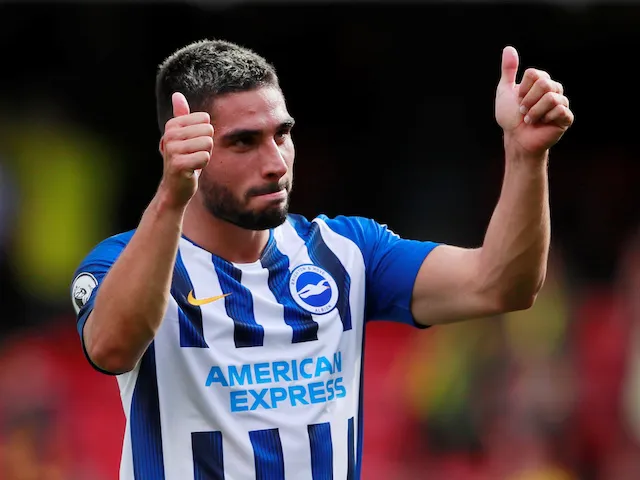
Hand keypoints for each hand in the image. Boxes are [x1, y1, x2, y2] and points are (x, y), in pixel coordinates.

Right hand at [158, 92, 213, 207]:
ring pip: (207, 144)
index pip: (205, 120)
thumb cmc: (184, 160)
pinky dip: (202, 165)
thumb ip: (181, 116)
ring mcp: (172, 150)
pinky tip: (192, 170)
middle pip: (208, 130)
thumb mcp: (183, 136)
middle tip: (193, 155)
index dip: (204, 135)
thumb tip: (177, 94)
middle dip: (206, 146)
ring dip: (204, 156)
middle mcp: (169, 135)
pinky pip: (205, 157)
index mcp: (172, 125)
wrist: (175, 187)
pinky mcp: (178, 164)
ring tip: (193, 162)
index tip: (192, 145)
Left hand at [495, 46, 573, 156]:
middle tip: (523, 111)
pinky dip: (545, 118)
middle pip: (544, 83)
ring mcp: (561, 103)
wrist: (516, 139)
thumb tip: (508, 48)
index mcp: (541, 82)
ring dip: (534, 111)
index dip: (522, 90)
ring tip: (530, 120)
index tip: (518, 100)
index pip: (534, 74)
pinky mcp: (566, 118)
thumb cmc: (510, 117)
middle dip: (528, 100)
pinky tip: (542, 124)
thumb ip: (508, 70)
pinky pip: (559, 110)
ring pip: (551, 97)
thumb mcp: (505, 91)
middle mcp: (554, 90)